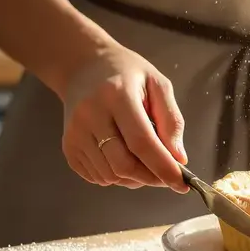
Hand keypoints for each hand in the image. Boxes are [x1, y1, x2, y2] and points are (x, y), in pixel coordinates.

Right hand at [61, 45, 188, 191]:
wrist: (83, 67)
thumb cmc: (126, 74)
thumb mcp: (158, 84)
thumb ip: (171, 120)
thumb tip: (178, 158)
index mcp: (117, 96)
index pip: (141, 142)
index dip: (163, 167)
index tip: (182, 183)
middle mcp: (91, 115)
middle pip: (123, 165)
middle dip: (150, 177)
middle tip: (165, 174)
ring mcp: (75, 133)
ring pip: (110, 176)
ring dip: (134, 178)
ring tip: (143, 159)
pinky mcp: (68, 147)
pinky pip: (97, 177)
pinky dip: (116, 176)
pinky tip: (122, 156)